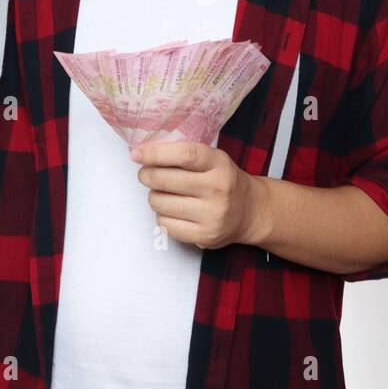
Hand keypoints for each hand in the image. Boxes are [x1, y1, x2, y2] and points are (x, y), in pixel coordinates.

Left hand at [129, 140, 267, 249]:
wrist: (250, 211)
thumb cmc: (223, 181)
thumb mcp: (213, 159)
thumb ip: (184, 154)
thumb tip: (143, 152)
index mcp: (219, 164)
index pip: (184, 154)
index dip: (155, 153)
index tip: (137, 154)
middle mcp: (218, 189)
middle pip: (164, 179)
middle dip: (146, 175)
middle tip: (146, 174)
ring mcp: (212, 215)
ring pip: (159, 203)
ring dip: (154, 197)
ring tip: (164, 194)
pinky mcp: (205, 236)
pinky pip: (164, 224)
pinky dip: (162, 216)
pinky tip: (172, 211)